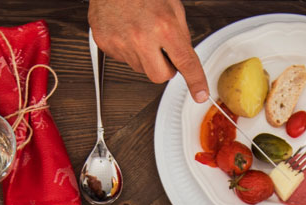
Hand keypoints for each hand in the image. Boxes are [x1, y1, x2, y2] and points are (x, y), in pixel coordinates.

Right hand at [90, 0, 208, 103]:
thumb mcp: (172, 6)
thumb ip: (180, 34)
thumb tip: (184, 57)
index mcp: (164, 27)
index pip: (185, 63)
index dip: (196, 82)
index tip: (200, 94)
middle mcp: (142, 38)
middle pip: (160, 76)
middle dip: (165, 68)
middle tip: (162, 50)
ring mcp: (121, 42)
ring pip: (141, 68)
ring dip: (145, 57)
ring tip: (141, 32)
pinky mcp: (106, 44)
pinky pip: (123, 59)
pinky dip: (128, 50)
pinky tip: (127, 32)